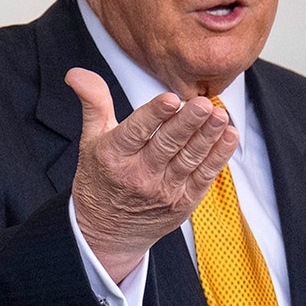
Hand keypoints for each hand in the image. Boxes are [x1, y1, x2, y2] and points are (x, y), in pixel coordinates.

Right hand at [65, 68, 237, 281]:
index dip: (154, 115)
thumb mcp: (90, 140)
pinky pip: (203, 176)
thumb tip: (77, 72)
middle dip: (188, 123)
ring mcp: (163, 190)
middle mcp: (139, 175)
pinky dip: (218, 156)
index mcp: (114, 156)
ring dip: (208, 136)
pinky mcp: (183, 202)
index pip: (136, 132)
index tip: (170, 99)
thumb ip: (93, 103)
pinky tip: (229, 136)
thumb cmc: (100, 179)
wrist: (107, 233)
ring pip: (189, 159)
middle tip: (203, 104)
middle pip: (167, 145)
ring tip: (220, 115)